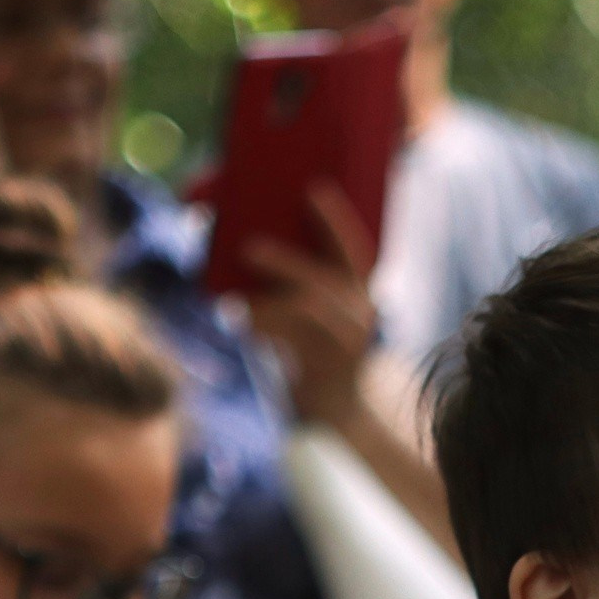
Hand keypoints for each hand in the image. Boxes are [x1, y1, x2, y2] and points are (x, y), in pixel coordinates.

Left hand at [246, 181, 380, 427]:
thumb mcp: (310, 313)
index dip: (334, 219)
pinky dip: (264, 327)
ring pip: (307, 308)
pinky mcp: (331, 367)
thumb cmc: (311, 351)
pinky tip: (240, 320)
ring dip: (268, 300)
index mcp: (359, 291)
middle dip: (285, 262)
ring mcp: (350, 342)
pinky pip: (293, 340)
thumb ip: (293, 282)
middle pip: (324, 278)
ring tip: (235, 301)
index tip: (313, 190)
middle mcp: (362, 312)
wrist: (333, 408)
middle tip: (247, 249)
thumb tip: (243, 245)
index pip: (353, 248)